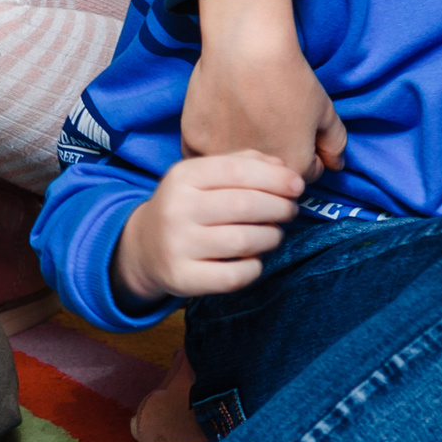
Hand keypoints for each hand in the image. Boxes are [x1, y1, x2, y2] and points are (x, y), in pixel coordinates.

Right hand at [113, 151, 302, 303]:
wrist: (144, 247)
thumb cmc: (187, 206)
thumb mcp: (203, 176)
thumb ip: (242, 164)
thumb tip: (283, 168)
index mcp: (183, 176)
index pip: (236, 171)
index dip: (274, 178)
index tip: (297, 186)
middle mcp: (176, 209)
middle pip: (243, 206)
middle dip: (278, 207)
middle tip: (290, 210)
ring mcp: (177, 245)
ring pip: (243, 241)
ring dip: (271, 237)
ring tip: (275, 233)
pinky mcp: (182, 278)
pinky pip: (234, 275)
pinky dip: (254, 267)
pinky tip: (254, 259)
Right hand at [184, 0, 346, 178]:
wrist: (245, 50)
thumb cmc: (288, 76)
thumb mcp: (326, 110)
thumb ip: (334, 144)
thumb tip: (335, 165)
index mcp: (293, 171)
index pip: (304, 176)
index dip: (303, 151)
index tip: (293, 129)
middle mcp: (256, 177)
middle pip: (268, 178)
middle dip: (273, 158)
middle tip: (267, 123)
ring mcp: (222, 162)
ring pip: (234, 169)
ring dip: (241, 154)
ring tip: (243, 121)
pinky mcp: (194, 145)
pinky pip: (205, 153)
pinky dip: (212, 140)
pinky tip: (218, 117)